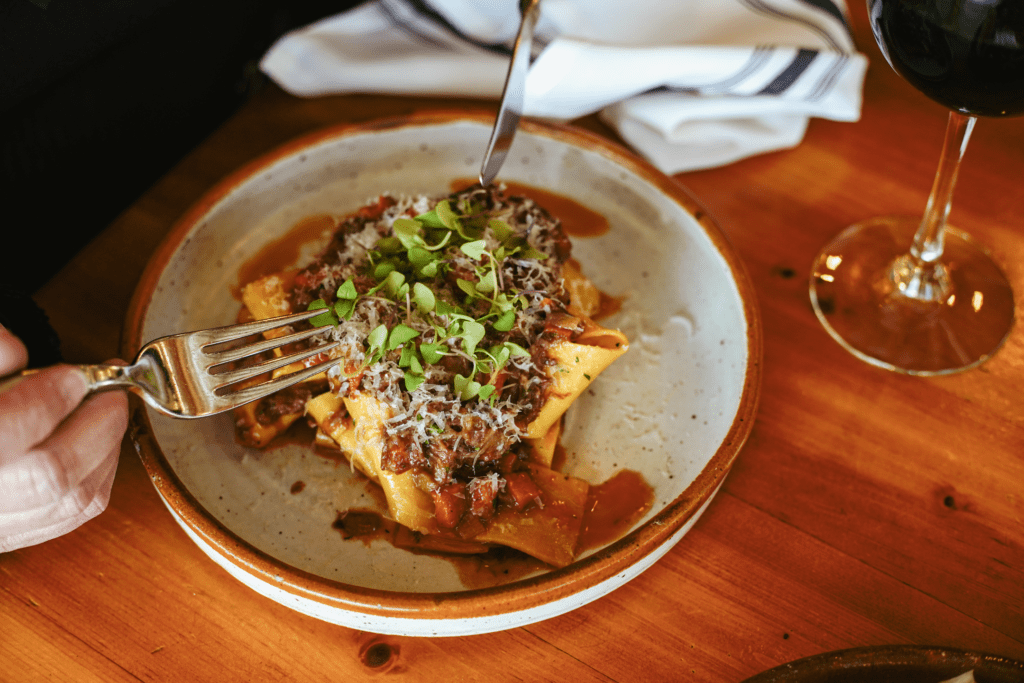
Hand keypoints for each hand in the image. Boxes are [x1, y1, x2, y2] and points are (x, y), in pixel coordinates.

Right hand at [0, 324, 128, 551]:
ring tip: (109, 409)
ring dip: (106, 447)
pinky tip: (99, 442)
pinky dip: (99, 474)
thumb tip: (12, 351)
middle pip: (51, 473)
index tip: (73, 374)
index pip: (6, 432)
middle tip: (110, 388)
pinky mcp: (14, 534)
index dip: (48, 399)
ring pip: (71, 499)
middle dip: (96, 424)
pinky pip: (73, 514)